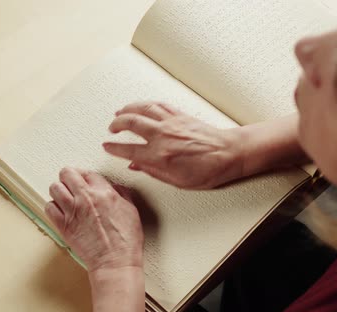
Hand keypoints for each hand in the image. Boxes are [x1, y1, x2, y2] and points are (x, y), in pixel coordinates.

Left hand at [45, 167, 142, 271]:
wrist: (115, 261)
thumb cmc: (125, 240)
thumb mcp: (131, 210)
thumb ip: (121, 194)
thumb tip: (113, 187)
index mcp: (104, 193)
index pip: (87, 172)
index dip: (85, 176)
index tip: (85, 180)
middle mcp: (86, 198)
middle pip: (66, 173)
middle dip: (69, 177)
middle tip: (72, 185)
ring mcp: (72, 211)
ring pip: (54, 188)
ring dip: (59, 191)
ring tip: (65, 197)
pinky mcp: (63, 225)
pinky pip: (49, 207)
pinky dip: (53, 207)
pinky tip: (61, 212)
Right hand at [103, 102, 243, 189]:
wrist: (229, 153)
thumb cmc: (208, 170)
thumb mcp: (177, 181)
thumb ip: (153, 172)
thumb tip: (136, 165)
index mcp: (159, 155)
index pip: (128, 149)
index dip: (113, 148)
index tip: (107, 146)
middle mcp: (162, 135)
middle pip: (130, 122)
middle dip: (116, 124)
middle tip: (111, 128)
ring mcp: (171, 123)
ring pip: (143, 109)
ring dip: (128, 109)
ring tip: (119, 112)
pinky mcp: (181, 115)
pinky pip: (158, 105)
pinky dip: (146, 104)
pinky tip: (142, 106)